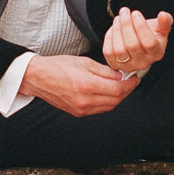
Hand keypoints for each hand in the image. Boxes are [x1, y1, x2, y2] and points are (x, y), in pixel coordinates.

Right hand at [20, 54, 139, 116]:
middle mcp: (85, 100)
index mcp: (88, 85)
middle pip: (116, 100)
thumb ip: (104, 70)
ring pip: (109, 107)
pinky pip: (99, 110)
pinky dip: (107, 103)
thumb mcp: (84, 62)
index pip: (118, 89)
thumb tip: (119, 76)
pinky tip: (107, 94)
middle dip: (126, 91)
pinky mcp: (77, 113)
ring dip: (117, 98)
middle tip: (130, 82)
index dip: (130, 85)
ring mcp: (81, 109)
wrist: (38, 78)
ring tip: (120, 87)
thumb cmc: (58, 66)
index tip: (135, 79)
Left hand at [102, 8, 172, 72]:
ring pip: (119, 50)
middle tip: (124, 11)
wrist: (140, 44)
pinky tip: (114, 27)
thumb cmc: (151, 35)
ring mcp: (128, 65)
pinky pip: (108, 51)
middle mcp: (143, 62)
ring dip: (117, 30)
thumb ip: (165, 22)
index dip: (141, 27)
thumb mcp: (161, 28)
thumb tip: (163, 16)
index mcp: (156, 53)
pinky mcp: (115, 64)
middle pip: (132, 45)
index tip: (136, 13)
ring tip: (119, 18)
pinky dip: (109, 37)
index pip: (149, 43)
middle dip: (126, 25)